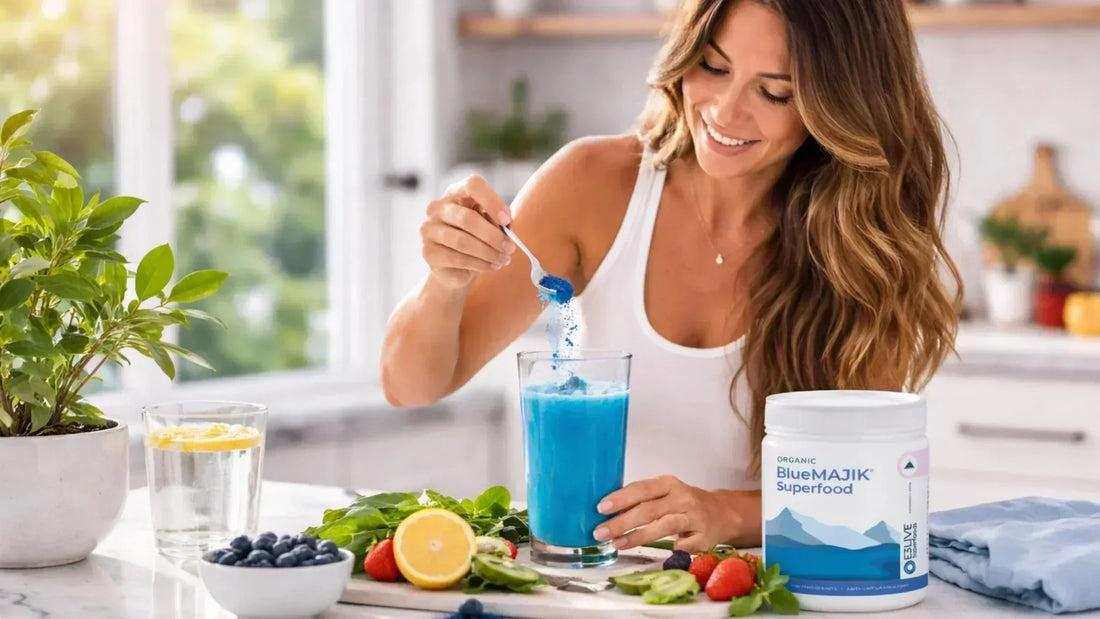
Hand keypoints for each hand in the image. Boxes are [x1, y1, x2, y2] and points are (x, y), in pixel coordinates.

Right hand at [420, 174, 515, 289]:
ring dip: (489, 253)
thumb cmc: (477, 238)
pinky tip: (492, 266)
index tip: (507, 221)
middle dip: (493, 236)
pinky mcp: (428, 252)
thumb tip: (507, 225)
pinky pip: (458, 259)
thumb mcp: (490, 224)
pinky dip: (480, 264)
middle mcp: (438, 208)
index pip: (473, 185)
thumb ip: (498, 221)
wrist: (456, 266)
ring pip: (463, 241)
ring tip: (504, 259)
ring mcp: (429, 229)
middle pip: (467, 218)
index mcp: (456, 193)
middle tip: (510, 248)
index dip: (492, 201)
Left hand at [593, 475, 745, 553]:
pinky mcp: (704, 537)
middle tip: (601, 532)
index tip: (601, 508)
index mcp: (669, 484)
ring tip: (617, 543)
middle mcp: (682, 499)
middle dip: (622, 522)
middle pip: (649, 510)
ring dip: (638, 536)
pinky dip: (671, 549)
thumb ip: (641, 499)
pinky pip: (683, 546)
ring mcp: (694, 518)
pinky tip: (658, 553)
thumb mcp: (665, 493)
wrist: (722, 513)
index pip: (641, 489)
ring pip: (663, 526)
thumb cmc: (684, 503)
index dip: (621, 498)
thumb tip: (608, 512)